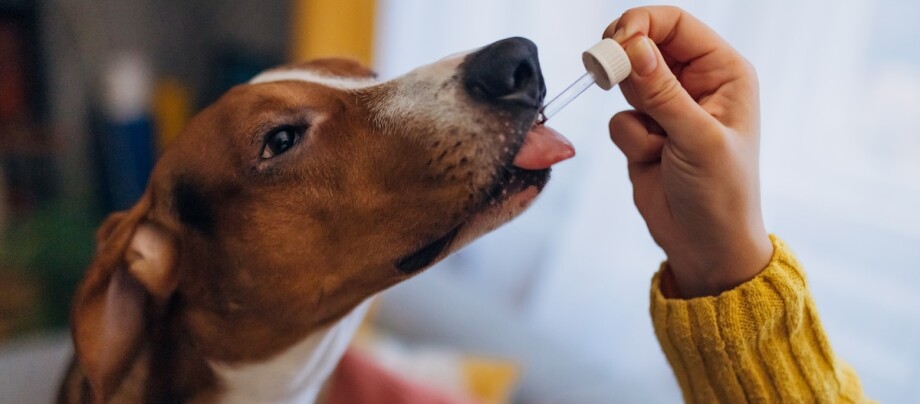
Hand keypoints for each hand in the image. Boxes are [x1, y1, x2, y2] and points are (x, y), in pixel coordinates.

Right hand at [605, 6, 772, 297]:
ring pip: (626, 82)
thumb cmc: (721, 193)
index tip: (612, 43)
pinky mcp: (644, 131)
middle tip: (605, 76)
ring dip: (633, 113)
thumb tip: (632, 46)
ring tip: (657, 144)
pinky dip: (628, 139)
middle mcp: (696, 82)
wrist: (705, 245)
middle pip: (644, 44)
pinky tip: (653, 161)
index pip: (675, 24)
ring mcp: (668, 107)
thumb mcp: (696, 138)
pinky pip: (618, 117)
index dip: (640, 25)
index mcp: (724, 71)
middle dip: (624, 65)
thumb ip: (661, 91)